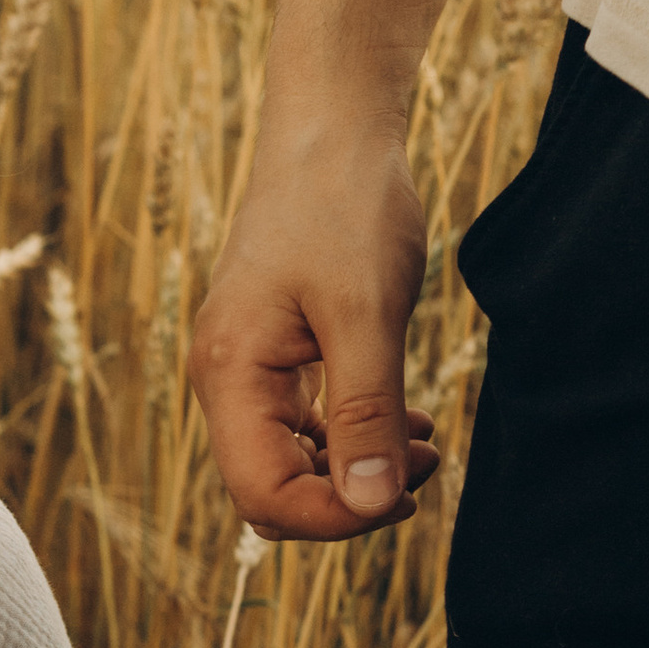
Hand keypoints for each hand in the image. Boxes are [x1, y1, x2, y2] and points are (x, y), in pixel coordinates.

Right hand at [190, 115, 442, 540]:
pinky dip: (351, 440)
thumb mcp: (367, 314)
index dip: (335, 517)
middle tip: (425, 465)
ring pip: (288, 465)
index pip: (265, 494)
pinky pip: (301, 429)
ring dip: (355, 472)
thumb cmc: (345, 207)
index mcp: (230, 375)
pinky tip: (406, 423)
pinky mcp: (273, 357)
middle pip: (270, 491)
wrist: (332, 131)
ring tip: (425, 444)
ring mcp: (246, 371)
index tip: (408, 495)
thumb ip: (366, 414)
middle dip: (347, 500)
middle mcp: (224, 382)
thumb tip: (374, 505)